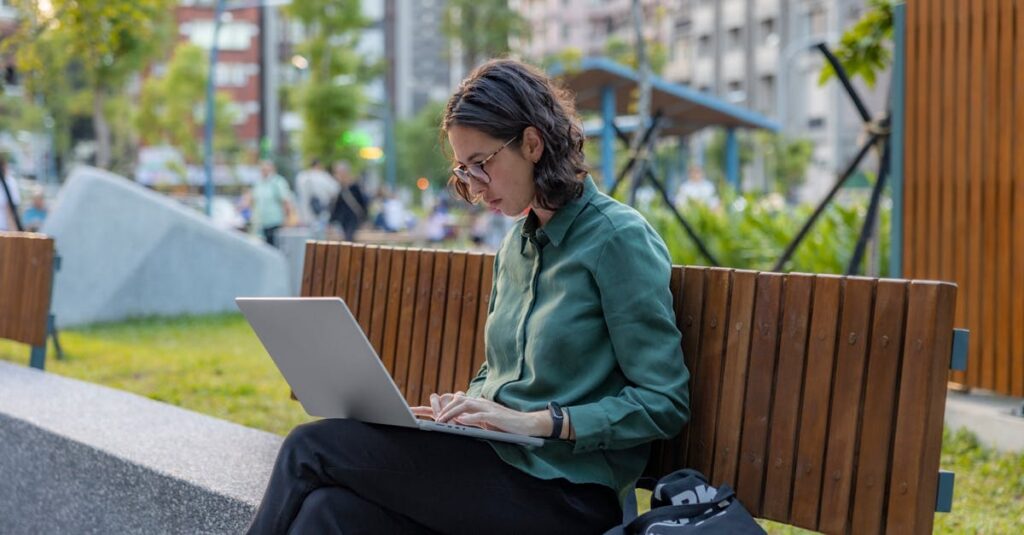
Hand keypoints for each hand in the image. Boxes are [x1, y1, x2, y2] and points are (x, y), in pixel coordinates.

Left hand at [411, 392, 548, 436]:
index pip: (454, 402)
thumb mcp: (485, 423)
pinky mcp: (495, 415)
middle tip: (428, 416)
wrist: (527, 424)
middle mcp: (480, 403)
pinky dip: (468, 417)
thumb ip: (471, 421)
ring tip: (440, 420)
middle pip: (456, 401)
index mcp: (476, 405)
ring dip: (451, 412)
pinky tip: (459, 421)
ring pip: (464, 405)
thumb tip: (456, 424)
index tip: (418, 411)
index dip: (437, 406)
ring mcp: (488, 408)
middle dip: (440, 408)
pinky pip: (479, 415)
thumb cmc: (506, 425)